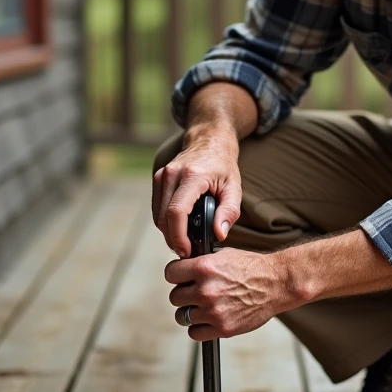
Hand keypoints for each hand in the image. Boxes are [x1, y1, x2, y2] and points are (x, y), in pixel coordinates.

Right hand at [151, 126, 241, 256]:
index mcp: (192, 176)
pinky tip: (179, 227)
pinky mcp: (158, 178)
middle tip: (188, 250)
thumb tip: (219, 234)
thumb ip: (229, 211)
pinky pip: (157, 208)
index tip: (187, 250)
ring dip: (169, 232)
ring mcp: (162, 175)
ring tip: (185, 241)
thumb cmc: (223, 164)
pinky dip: (166, 221)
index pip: (176, 211)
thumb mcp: (234, 187)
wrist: (209, 140)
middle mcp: (172, 174)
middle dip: (173, 239)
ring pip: (157, 215)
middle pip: (163, 217)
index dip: (178, 236)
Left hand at [166, 248, 295, 340]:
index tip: (182, 277)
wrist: (277, 283)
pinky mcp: (222, 328)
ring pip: (182, 316)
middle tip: (196, 293)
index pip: (170, 273)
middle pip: (174, 297)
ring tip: (203, 307)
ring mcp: (213, 311)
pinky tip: (208, 319)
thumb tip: (183, 270)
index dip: (176, 275)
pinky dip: (199, 328)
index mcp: (204, 268)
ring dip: (190, 312)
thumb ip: (201, 264)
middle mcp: (206, 290)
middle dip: (184, 294)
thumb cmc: (252, 268)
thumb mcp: (223, 255)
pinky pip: (194, 333)